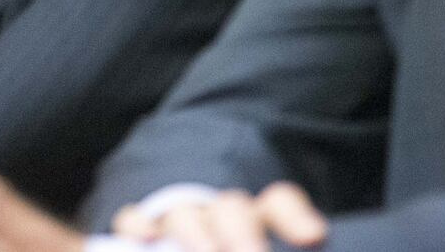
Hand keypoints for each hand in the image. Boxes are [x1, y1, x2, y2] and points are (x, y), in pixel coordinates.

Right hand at [114, 182, 326, 251]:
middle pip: (232, 210)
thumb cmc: (231, 240)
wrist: (197, 228)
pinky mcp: (140, 227)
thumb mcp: (248, 234)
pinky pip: (132, 219)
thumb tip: (305, 240)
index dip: (296, 218)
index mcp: (257, 216)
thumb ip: (282, 228)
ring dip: (195, 235)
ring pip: (185, 215)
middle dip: (241, 235)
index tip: (313, 238)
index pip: (280, 203)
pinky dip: (137, 226)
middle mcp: (218, 213)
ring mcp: (178, 217)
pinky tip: (148, 238)